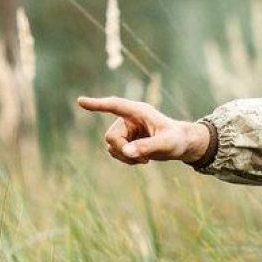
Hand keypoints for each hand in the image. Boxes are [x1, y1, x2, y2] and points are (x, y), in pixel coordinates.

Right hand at [76, 96, 210, 164]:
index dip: (97, 105)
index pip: (114, 106)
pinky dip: (126, 159)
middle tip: (142, 158)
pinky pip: (115, 152)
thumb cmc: (177, 139)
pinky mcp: (125, 140)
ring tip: (145, 159)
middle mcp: (129, 118)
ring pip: (111, 146)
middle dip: (123, 150)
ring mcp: (126, 129)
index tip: (80, 101)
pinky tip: (142, 159)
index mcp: (139, 111)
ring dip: (125, 157)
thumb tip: (126, 152)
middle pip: (111, 136)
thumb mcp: (166, 144)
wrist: (181, 144)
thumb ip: (147, 147)